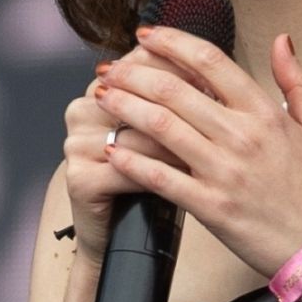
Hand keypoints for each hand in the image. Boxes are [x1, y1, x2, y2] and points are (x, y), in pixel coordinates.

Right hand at [63, 42, 210, 265]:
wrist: (120, 240)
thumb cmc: (149, 180)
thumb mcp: (161, 132)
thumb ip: (175, 98)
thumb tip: (214, 76)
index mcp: (100, 89)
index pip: (142, 61)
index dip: (182, 67)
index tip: (218, 78)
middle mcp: (82, 110)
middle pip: (139, 93)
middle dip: (186, 99)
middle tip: (225, 109)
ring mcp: (76, 144)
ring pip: (138, 132)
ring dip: (180, 139)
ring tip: (216, 144)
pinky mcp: (80, 179)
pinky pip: (129, 169)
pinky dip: (163, 170)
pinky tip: (191, 174)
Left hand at [91, 24, 301, 277]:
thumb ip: (296, 82)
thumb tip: (280, 39)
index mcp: (266, 114)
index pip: (210, 61)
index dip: (172, 41)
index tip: (146, 35)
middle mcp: (242, 137)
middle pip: (175, 90)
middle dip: (134, 73)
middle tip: (110, 68)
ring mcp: (225, 173)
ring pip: (161, 127)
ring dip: (125, 107)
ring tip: (102, 97)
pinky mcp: (212, 208)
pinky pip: (161, 179)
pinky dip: (131, 161)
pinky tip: (111, 148)